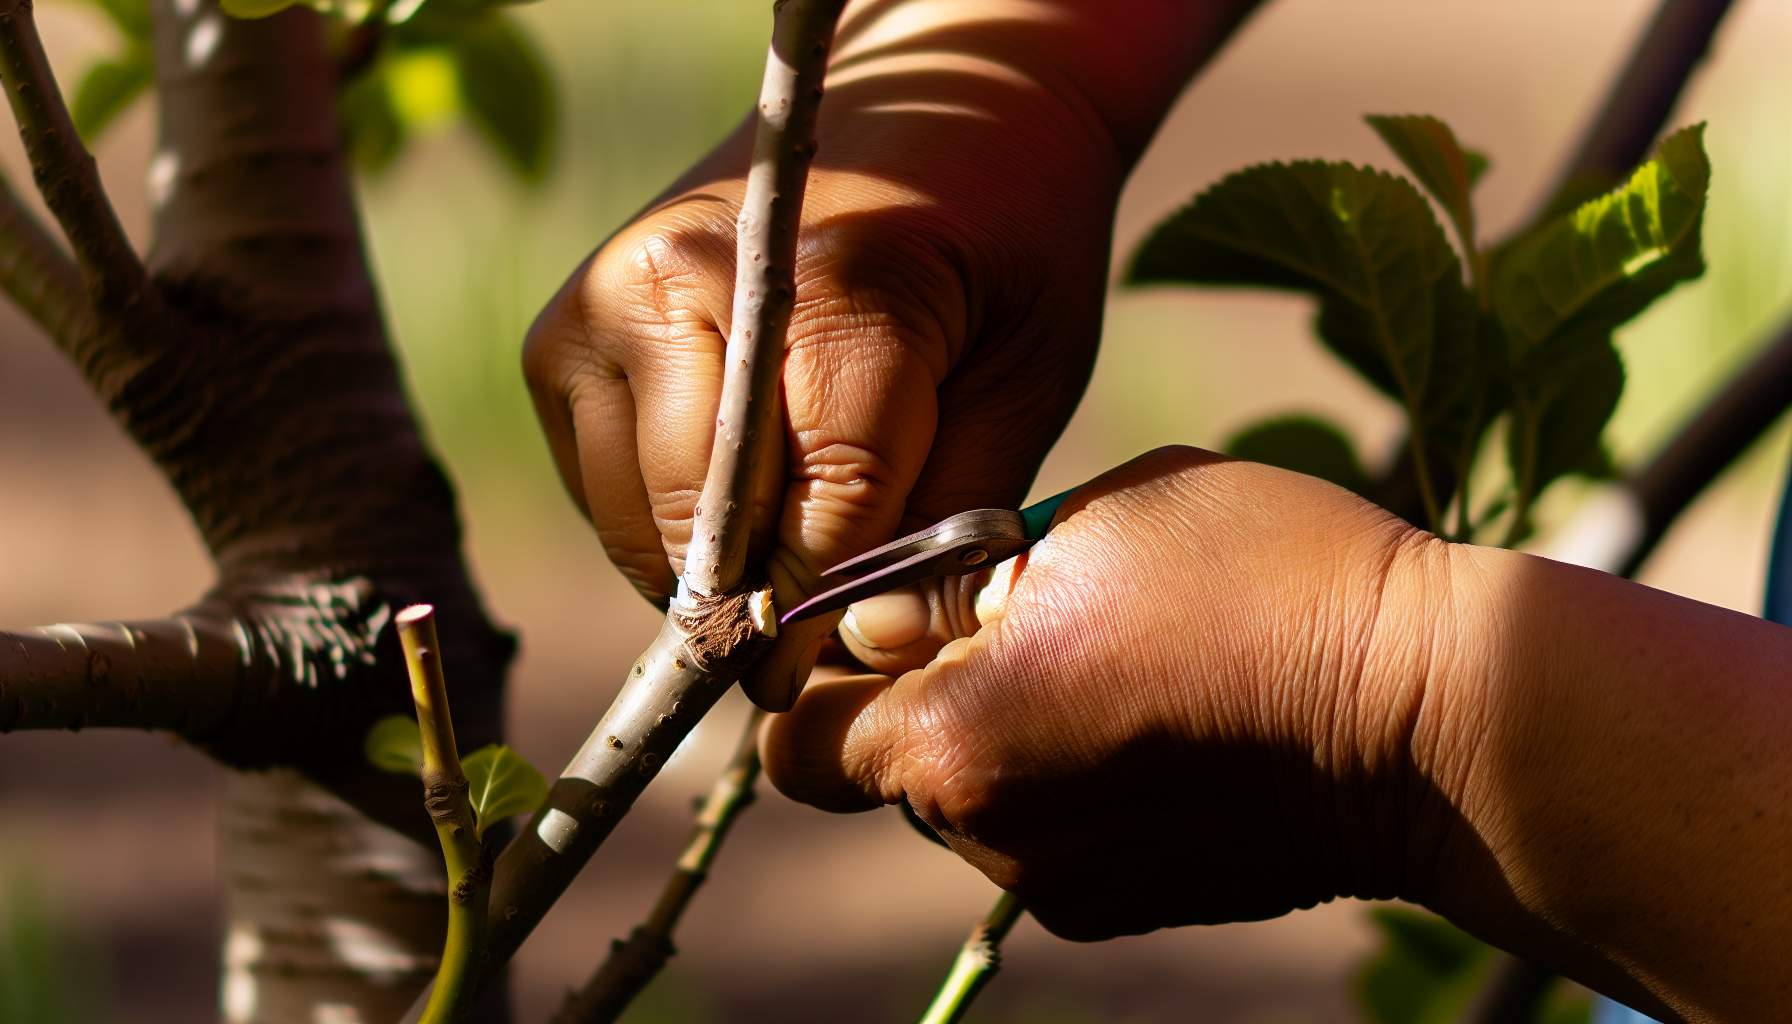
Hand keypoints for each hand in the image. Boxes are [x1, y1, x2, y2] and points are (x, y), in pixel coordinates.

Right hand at [523, 34, 1121, 709]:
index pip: (813, 513)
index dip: (836, 609)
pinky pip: (602, 488)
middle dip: (764, 603)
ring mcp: (601, 302)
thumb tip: (871, 647)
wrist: (936, 103)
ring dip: (707, 571)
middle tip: (814, 635)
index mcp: (820, 286)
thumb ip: (952, 521)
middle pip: (701, 526)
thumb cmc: (1000, 245)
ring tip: (783, 553)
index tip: (850, 656)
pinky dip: (660, 525)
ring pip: (635, 521)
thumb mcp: (1026, 380)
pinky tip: (734, 498)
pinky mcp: (560, 333)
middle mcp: (677, 281)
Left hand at [761, 446, 1442, 939]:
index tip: (880, 621)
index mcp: (957, 734)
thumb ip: (963, 570)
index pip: (801, 738)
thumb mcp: (1097, 520)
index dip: (822, 675)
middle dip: (925, 697)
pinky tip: (1155, 727)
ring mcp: (1060, 882)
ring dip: (1003, 738)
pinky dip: (1068, 785)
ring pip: (970, 802)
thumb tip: (882, 617)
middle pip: (888, 768)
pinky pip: (1045, 835)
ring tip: (1110, 670)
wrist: (1433, 718)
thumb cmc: (1269, 579)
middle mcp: (991, 832)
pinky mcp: (1125, 907)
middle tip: (1022, 624)